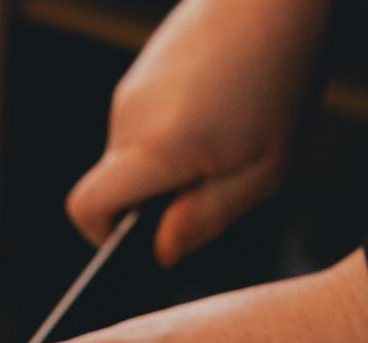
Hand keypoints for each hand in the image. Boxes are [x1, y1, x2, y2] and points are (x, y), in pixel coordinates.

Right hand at [68, 0, 333, 264]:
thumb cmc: (281, 76)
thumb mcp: (265, 169)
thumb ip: (208, 217)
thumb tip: (164, 250)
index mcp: (154, 149)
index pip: (86, 207)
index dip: (102, 235)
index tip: (139, 240)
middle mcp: (129, 117)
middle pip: (118, 181)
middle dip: (158, 194)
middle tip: (220, 177)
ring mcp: (133, 87)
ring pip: (136, 148)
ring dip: (172, 157)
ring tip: (229, 134)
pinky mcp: (145, 67)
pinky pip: (148, 116)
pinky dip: (176, 125)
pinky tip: (222, 107)